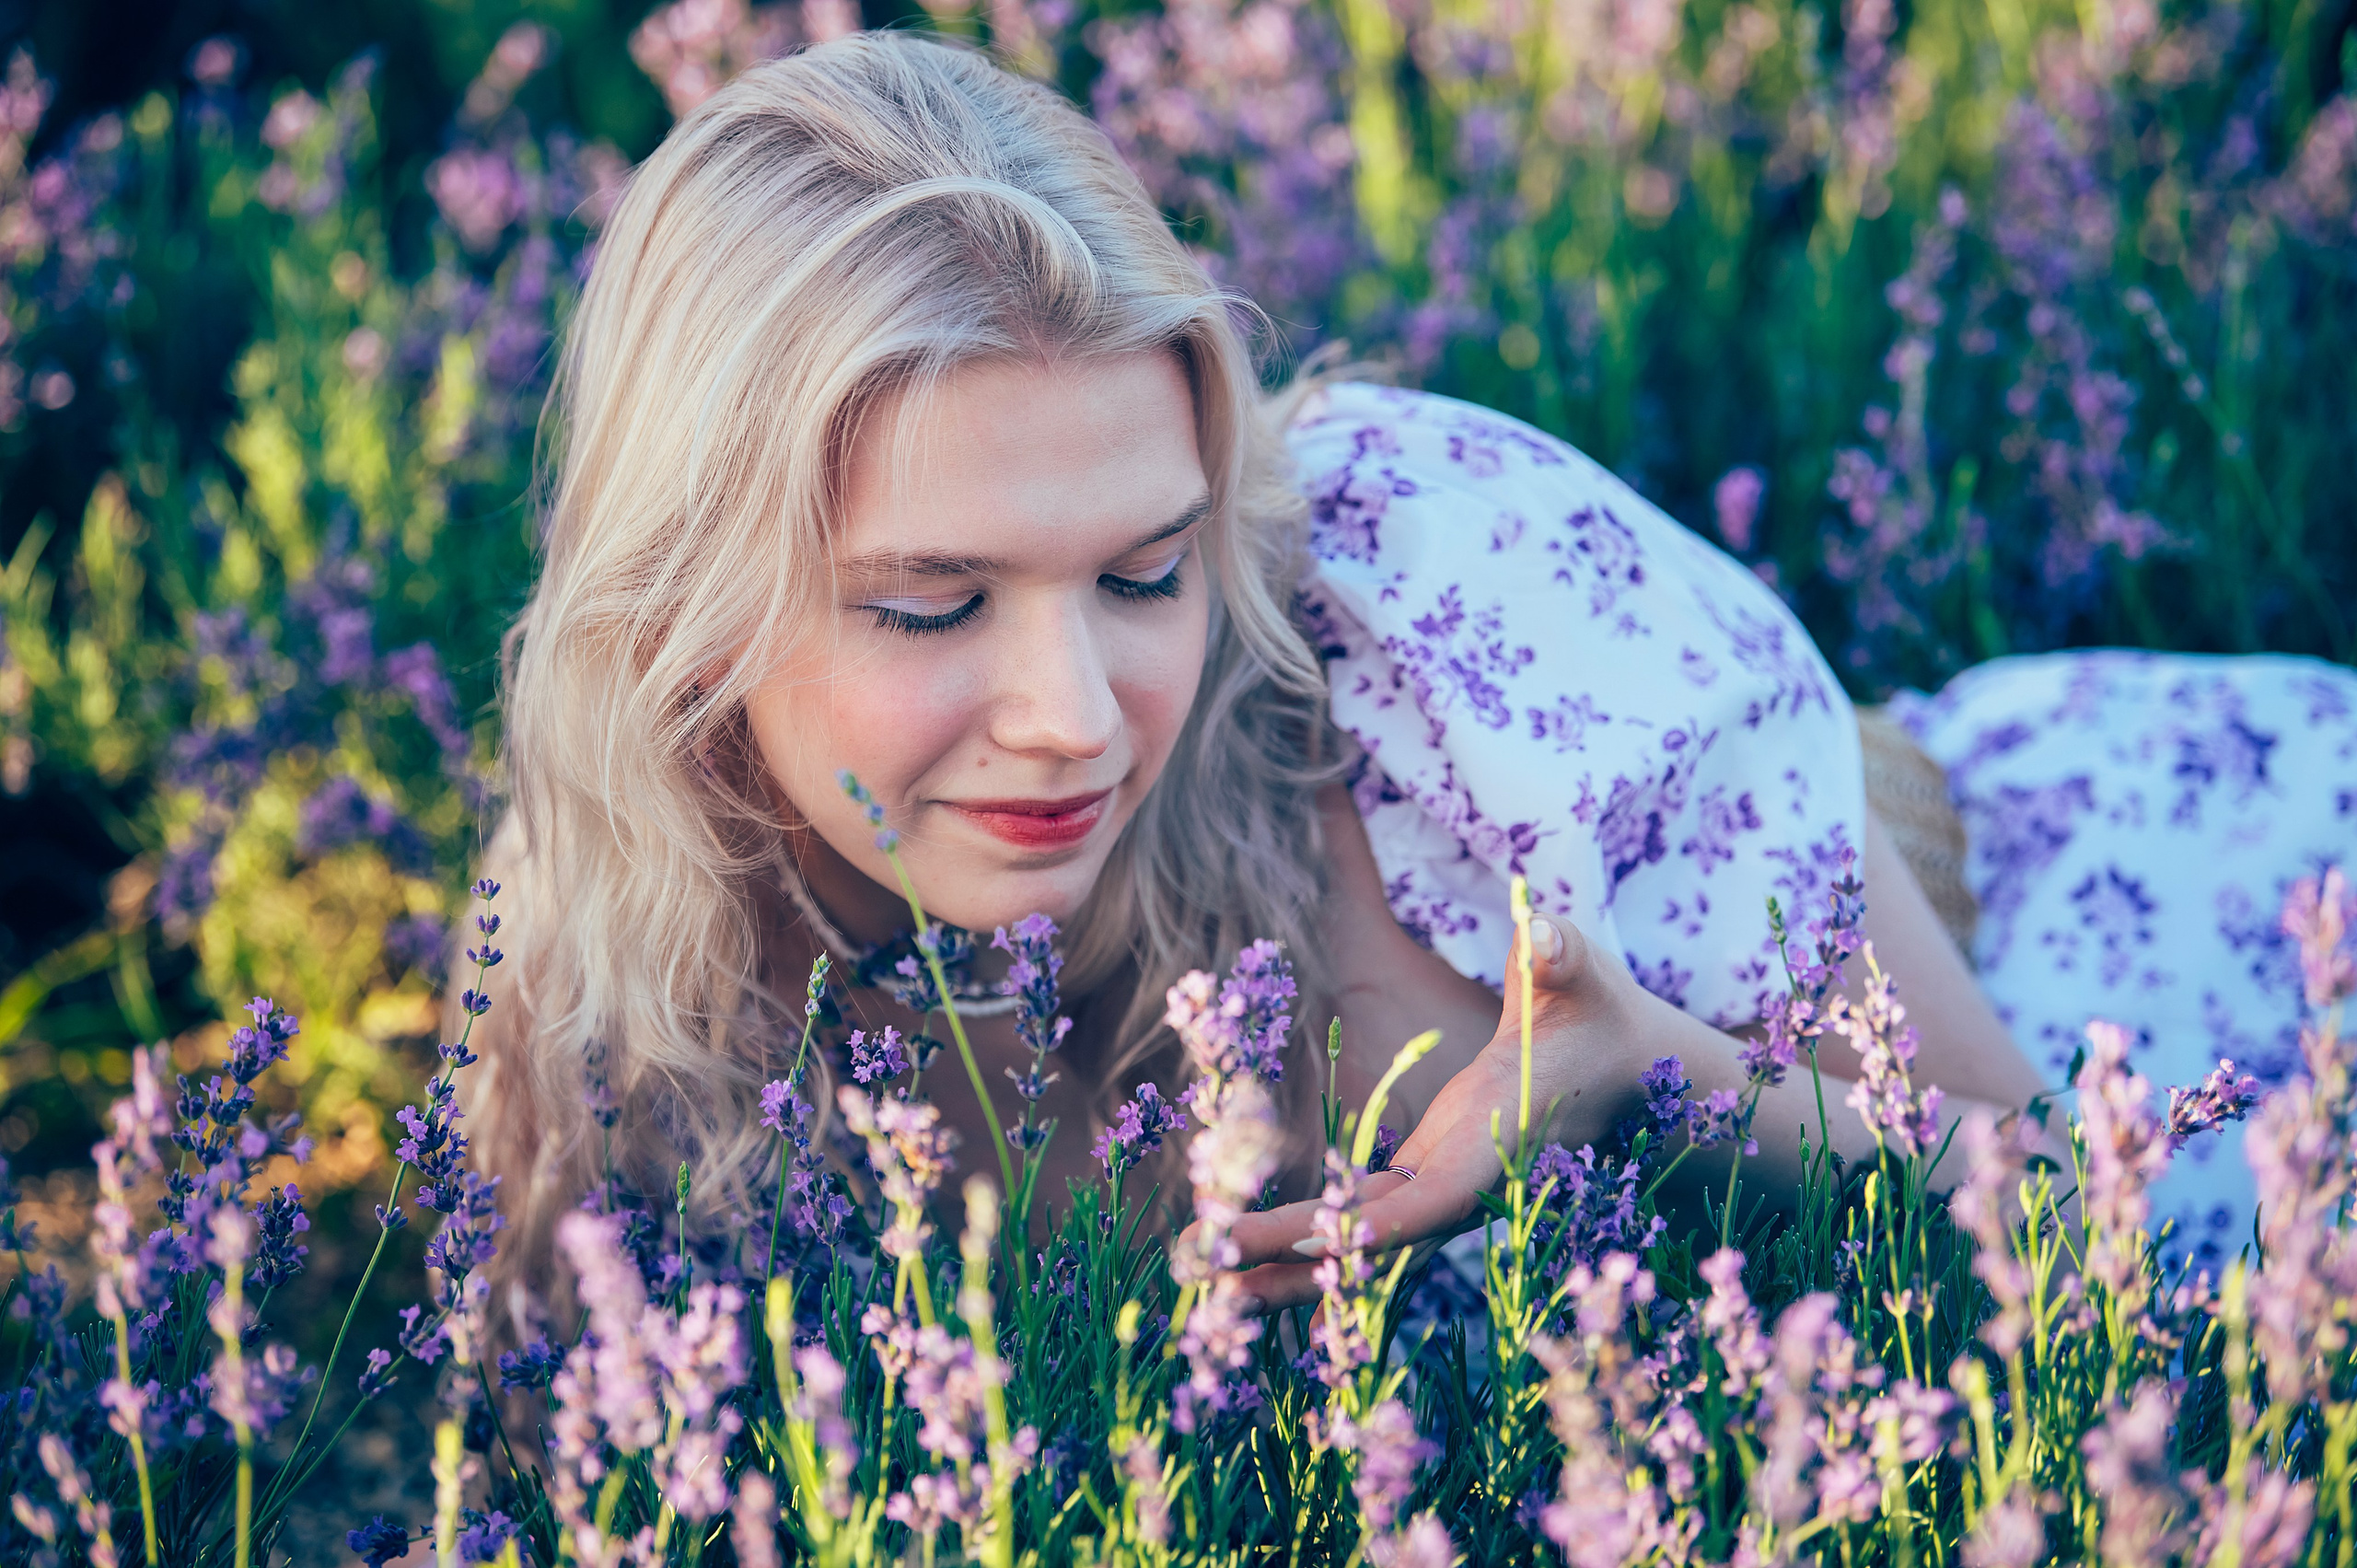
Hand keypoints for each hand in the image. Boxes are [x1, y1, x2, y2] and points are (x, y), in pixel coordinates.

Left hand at [1215, 911, 1648, 1312]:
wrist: (1624, 1070)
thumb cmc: (1599, 1013)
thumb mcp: (1584, 974)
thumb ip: (1562, 954)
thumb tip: (1541, 931)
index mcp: (1495, 1144)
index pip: (1432, 1200)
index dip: (1373, 1226)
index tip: (1306, 1241)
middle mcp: (1462, 1183)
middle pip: (1370, 1240)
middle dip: (1289, 1255)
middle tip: (1198, 1268)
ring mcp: (1440, 1188)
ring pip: (1355, 1242)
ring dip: (1280, 1262)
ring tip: (1192, 1275)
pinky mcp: (1423, 1178)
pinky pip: (1356, 1220)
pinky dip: (1302, 1236)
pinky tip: (1240, 1254)